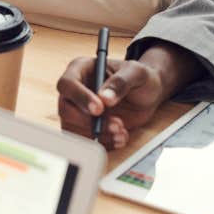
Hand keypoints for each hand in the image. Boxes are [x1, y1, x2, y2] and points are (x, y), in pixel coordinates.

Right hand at [56, 42, 200, 147]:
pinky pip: (85, 141)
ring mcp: (77, 111)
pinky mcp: (85, 128)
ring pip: (74, 129)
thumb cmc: (139, 77)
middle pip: (66, 110)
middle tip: (116, 125)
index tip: (99, 109)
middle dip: (90, 122)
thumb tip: (105, 98)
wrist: (147, 95)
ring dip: (98, 135)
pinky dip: (103, 144)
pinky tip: (120, 138)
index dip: (80, 98)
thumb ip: (121, 82)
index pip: (67, 84)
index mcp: (81, 69)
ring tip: (122, 132)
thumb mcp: (136, 73)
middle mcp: (75, 91)